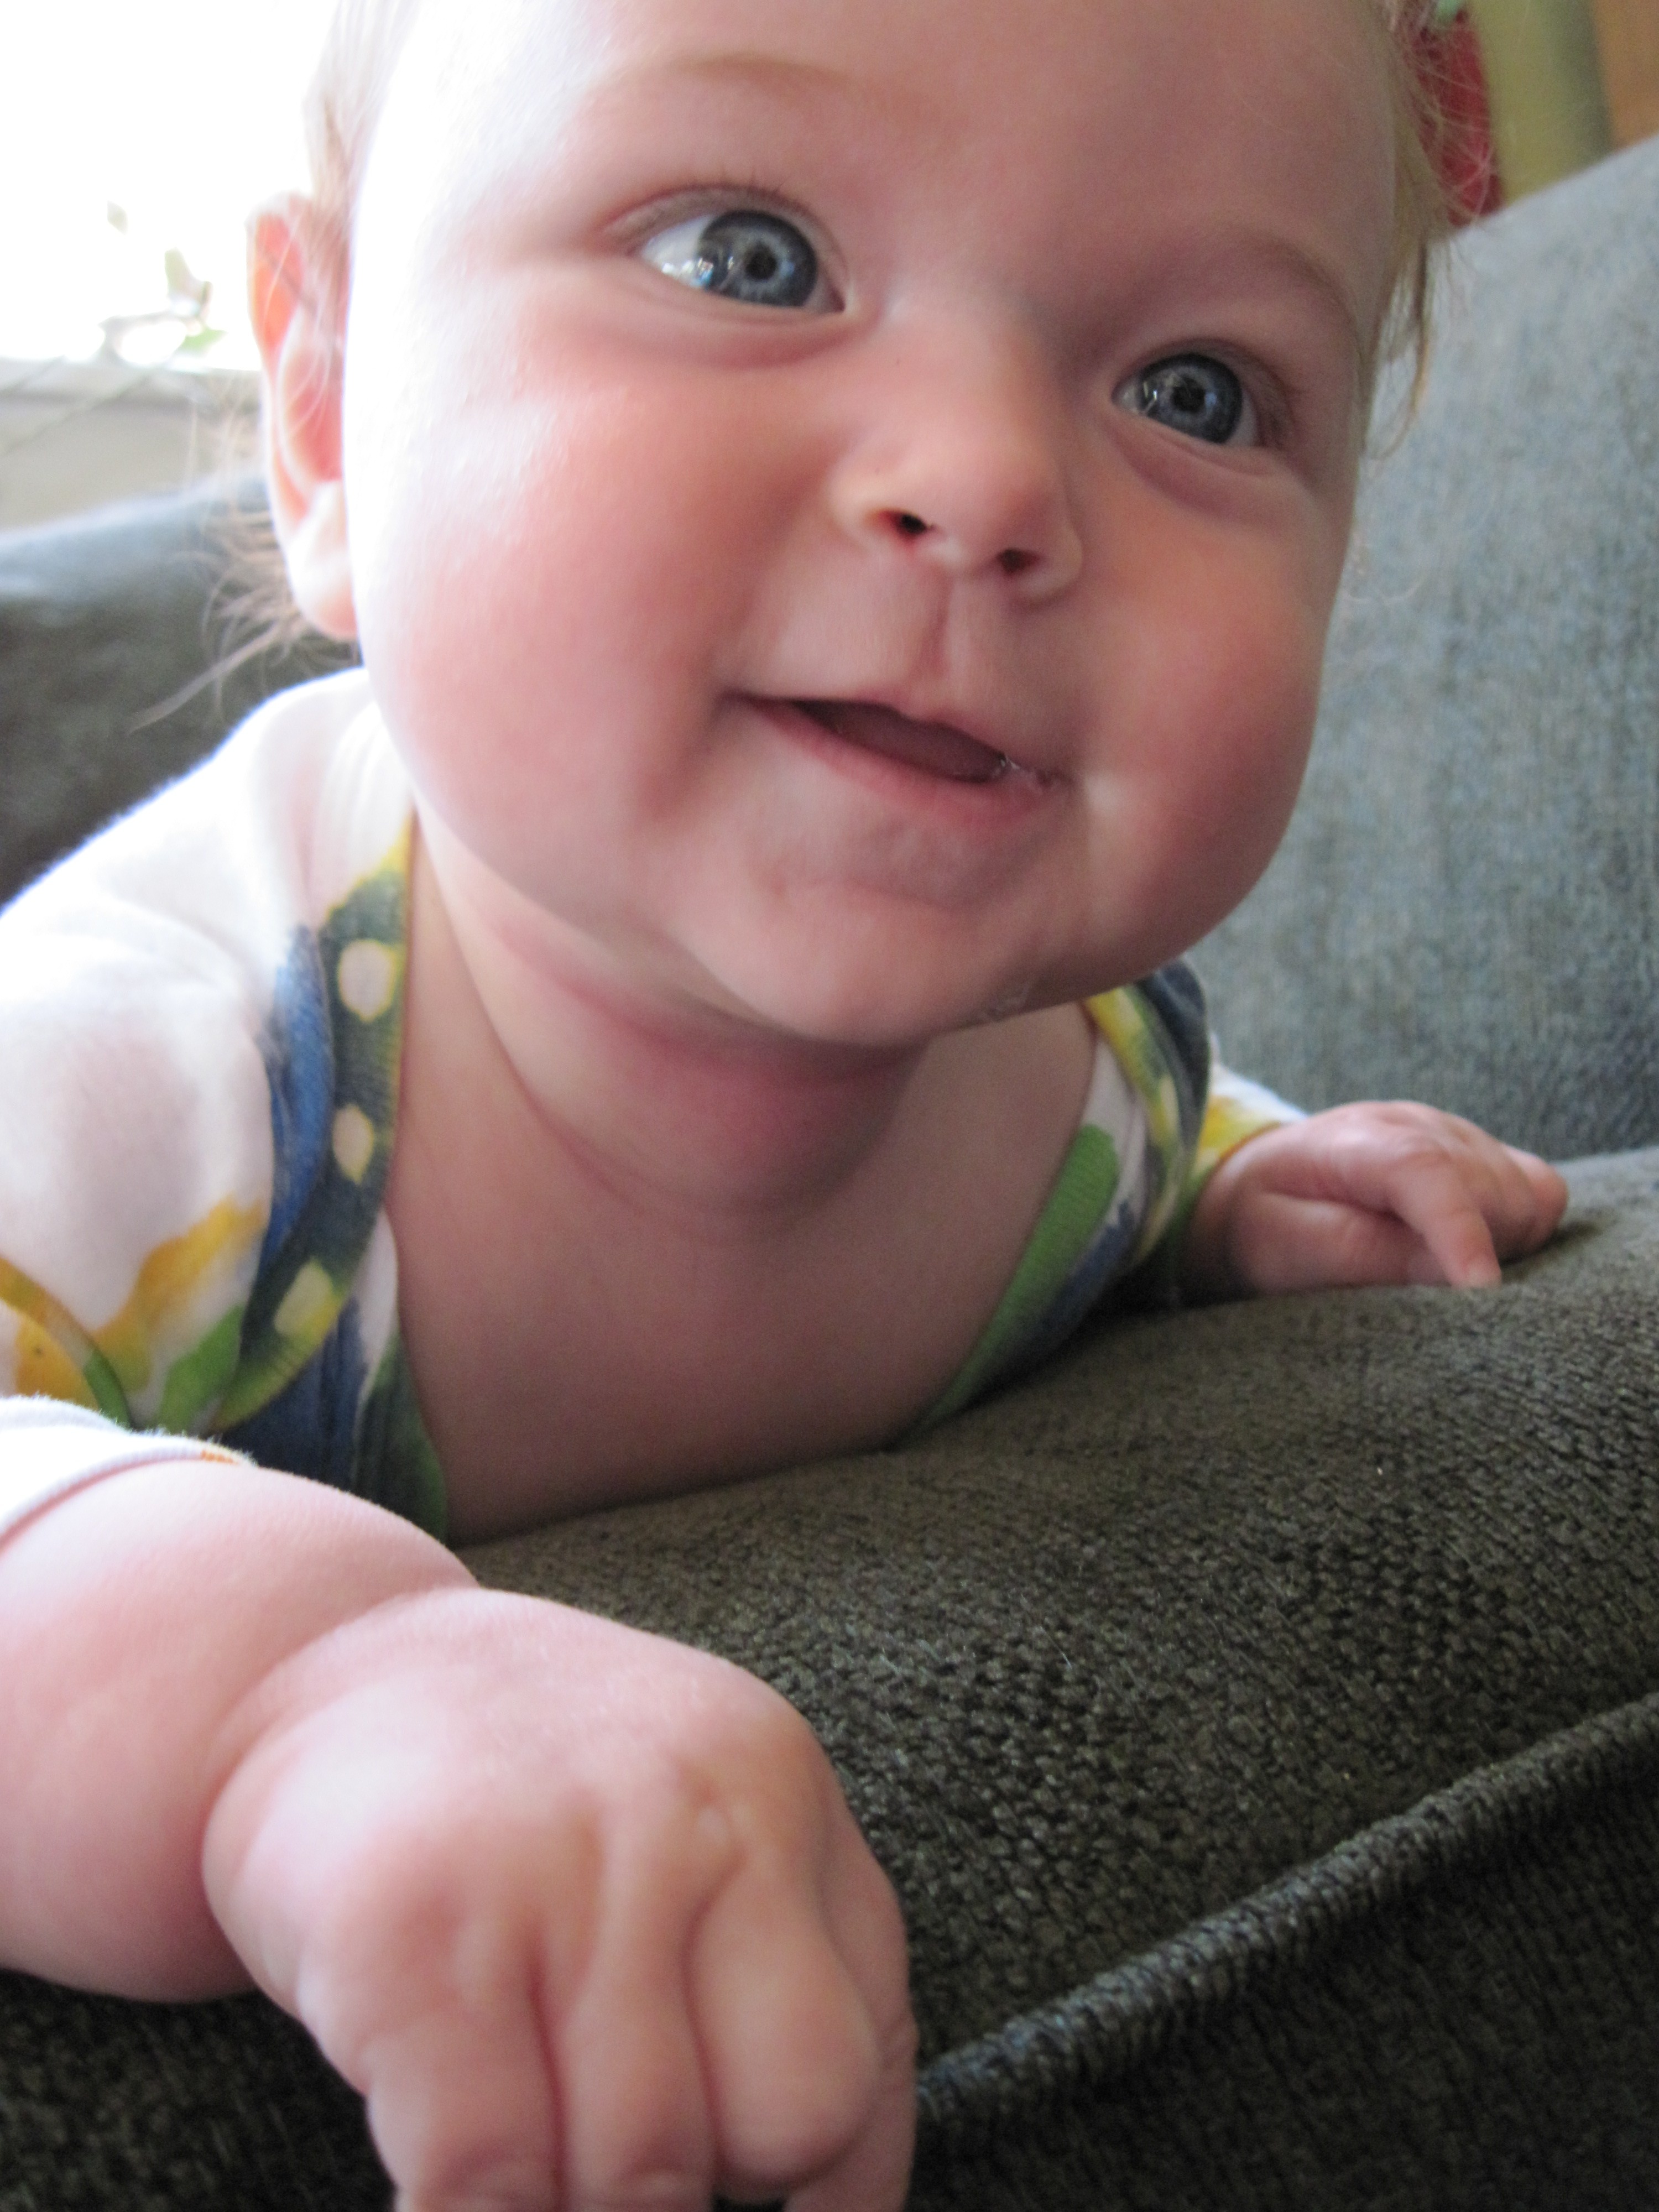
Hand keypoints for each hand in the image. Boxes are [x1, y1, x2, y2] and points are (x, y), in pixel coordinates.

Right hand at [203, 1588, 914, 2211]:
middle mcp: (689, 1813)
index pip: (851, 2073)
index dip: (799, 2184)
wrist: (312, 1660)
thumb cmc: (527, 1793)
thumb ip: (802, 1987)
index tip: (733, 2195)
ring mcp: (549, 1861)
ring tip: (510, 2127)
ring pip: (629, 2175)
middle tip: (591, 2143)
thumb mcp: (707, 1825)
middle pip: (769, 2129)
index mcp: (777, 1793)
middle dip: (685, 2187)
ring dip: (560, 2203)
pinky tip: (433, 2178)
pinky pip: (480, 2174)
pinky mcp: (408, 1924)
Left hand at [1181, 1101, 1567, 1300]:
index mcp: (1358, 1140)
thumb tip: (1449, 1275)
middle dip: (1478, 1251)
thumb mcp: (1285, 1246)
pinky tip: (1472, 1248)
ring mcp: (1457, 1135)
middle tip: (1420, 1288)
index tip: (1479, 1289)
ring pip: (1527, 1198)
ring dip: (1501, 1245)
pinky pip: (1542, 1194)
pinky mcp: (1483, 1155)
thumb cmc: (1266, 1224)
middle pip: (1491, 1191)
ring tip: (1432, 1267)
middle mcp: (1418, 1124)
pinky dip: (1522, 1230)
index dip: (1459, 1230)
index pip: (1425, 1169)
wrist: (1258, 1188)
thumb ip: (1359, 1253)